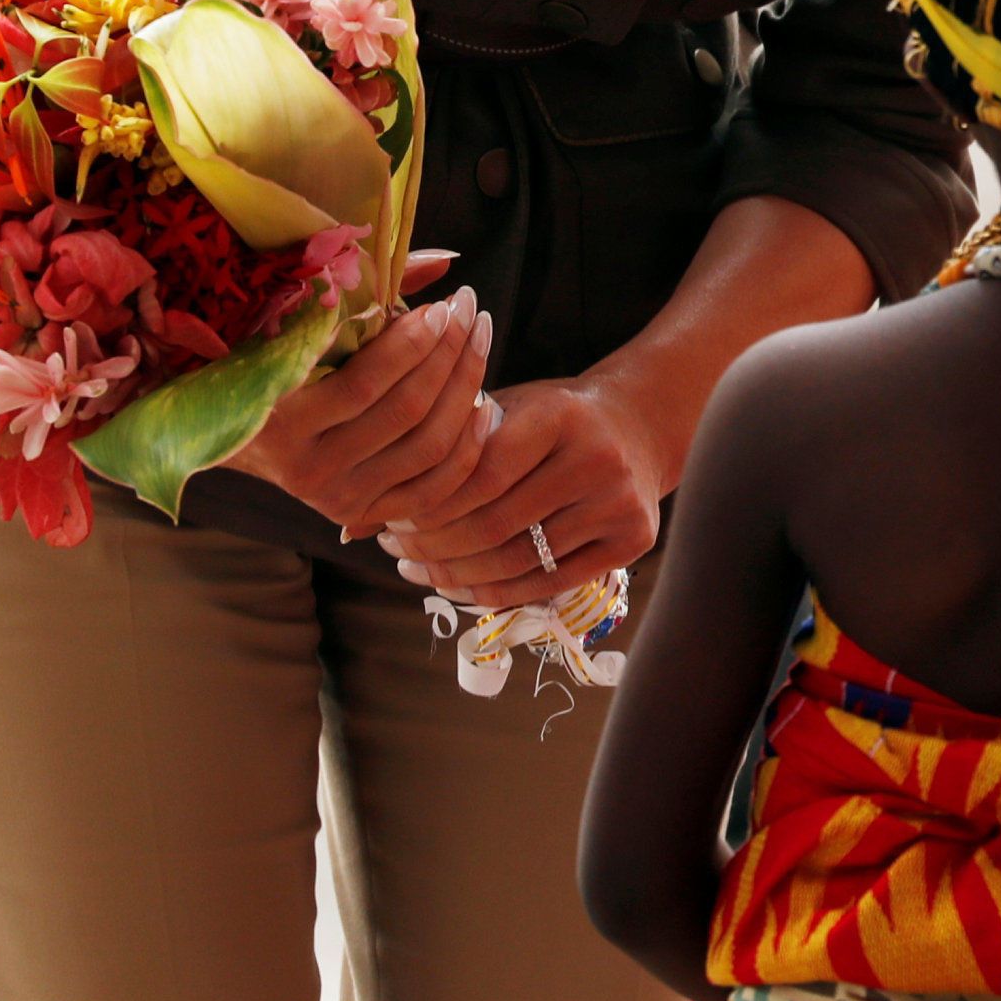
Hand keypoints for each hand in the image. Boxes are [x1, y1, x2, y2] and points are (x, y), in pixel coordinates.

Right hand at [221, 290, 496, 535]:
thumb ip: (369, 290)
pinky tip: (483, 402)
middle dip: (449, 353)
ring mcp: (337, 499)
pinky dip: (468, 446)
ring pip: (428, 447)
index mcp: (280, 421)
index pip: (366, 383)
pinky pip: (434, 488)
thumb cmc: (275, 361)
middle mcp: (308, 470)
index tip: (443, 305)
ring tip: (478, 340)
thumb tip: (447, 261)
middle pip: (406, 412)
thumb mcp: (307, 324)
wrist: (239, 433)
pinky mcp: (362, 515)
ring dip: (466, 387)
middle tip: (469, 311)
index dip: (416, 342)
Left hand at [378, 372, 666, 607]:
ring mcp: (619, 503)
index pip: (479, 475)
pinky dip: (497, 592)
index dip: (428, 506)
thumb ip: (448, 448)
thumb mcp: (507, 408)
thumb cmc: (554, 418)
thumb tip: (360, 511)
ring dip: (456, 575)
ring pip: (518, 561)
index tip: (388, 519)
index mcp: (560, 415)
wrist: (639, 423)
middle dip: (433, 546)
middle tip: (394, 550)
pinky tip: (460, 586)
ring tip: (418, 572)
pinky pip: (549, 583)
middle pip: (495, 524)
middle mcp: (596, 459)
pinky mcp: (634, 539)